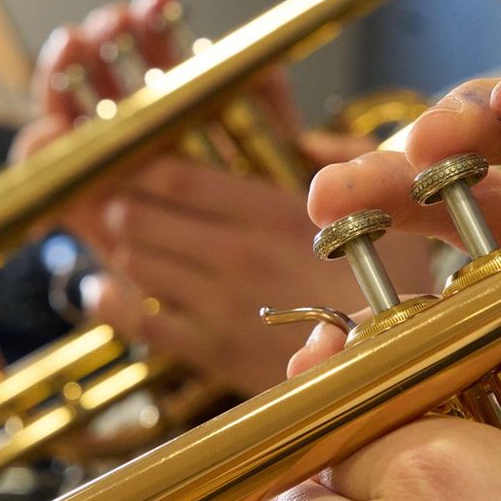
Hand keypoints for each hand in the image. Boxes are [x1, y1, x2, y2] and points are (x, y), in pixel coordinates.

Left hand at [9, 0, 429, 395]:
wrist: (393, 364)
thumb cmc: (395, 285)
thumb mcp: (387, 211)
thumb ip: (348, 163)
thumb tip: (308, 135)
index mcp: (272, 215)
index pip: (173, 176)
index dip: (142, 161)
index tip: (140, 157)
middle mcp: (236, 259)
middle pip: (138, 216)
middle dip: (125, 200)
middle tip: (126, 195)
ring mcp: (217, 308)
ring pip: (132, 263)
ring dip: (121, 245)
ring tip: (128, 234)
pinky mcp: (210, 352)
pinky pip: (136, 321)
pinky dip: (109, 302)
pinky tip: (105, 288)